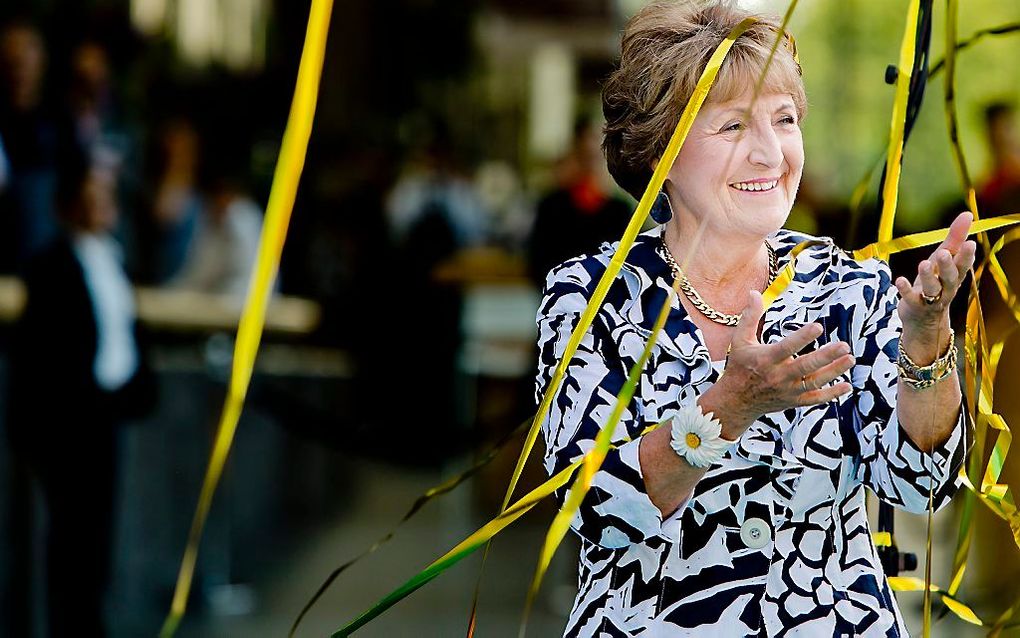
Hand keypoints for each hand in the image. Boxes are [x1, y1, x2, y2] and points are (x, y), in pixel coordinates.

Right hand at [699, 290, 854, 438]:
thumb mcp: (740, 340)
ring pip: (814, 382)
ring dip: (833, 371)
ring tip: (850, 359)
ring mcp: (787, 390)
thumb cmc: (740, 366)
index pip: (786, 347)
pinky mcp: (793, 400)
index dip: (802, 338)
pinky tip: (847, 386)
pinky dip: (831, 394)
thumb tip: (754, 293)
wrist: (736, 400)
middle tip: (844, 346)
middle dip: (826, 356)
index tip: (818, 327)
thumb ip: (750, 317)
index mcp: (765, 359)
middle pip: (805, 366)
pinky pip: (815, 398)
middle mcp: (778, 376)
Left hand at [894, 211, 976, 334]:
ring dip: (928, 276)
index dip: (967, 255)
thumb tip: (968, 214)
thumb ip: (955, 238)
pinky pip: (911, 298)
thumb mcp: (943, 259)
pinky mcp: (914, 305)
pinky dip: (905, 289)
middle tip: (943, 253)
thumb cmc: (936, 281)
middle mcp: (946, 287)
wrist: (923, 317)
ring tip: (923, 264)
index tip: (970, 243)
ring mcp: (931, 298)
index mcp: (955, 275)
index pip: (964, 265)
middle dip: (947, 265)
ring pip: (932, 288)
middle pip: (950, 277)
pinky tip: (899, 279)